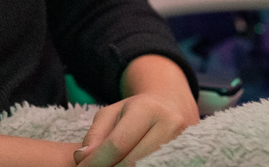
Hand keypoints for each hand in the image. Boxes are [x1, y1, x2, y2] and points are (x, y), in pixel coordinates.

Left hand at [74, 55, 198, 166]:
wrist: (173, 107)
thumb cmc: (137, 111)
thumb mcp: (112, 114)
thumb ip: (95, 135)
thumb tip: (82, 158)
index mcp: (148, 109)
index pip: (117, 144)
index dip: (96, 161)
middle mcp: (170, 125)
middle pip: (131, 162)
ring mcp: (182, 142)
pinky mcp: (187, 156)